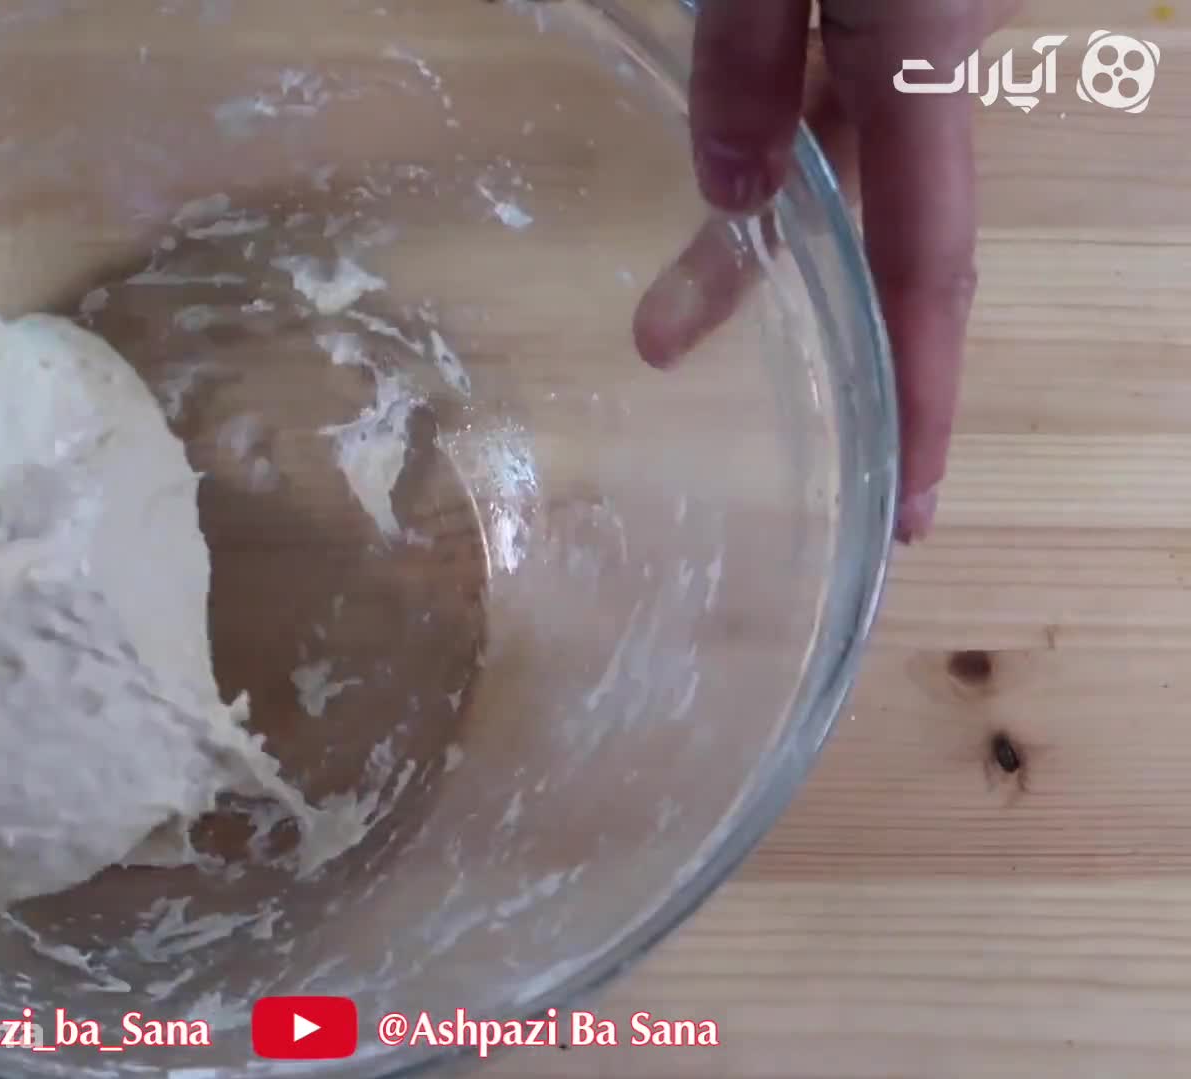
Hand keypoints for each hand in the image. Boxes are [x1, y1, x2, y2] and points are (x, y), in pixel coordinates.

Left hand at [637, 0, 1015, 542]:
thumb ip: (751, 55)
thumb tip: (733, 196)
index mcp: (922, 56)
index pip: (926, 262)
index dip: (921, 397)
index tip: (907, 507)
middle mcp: (943, 58)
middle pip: (870, 221)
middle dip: (772, 302)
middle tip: (664, 358)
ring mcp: (927, 25)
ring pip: (842, 152)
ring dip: (757, 232)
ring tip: (659, 319)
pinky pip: (847, 94)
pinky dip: (786, 144)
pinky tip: (736, 181)